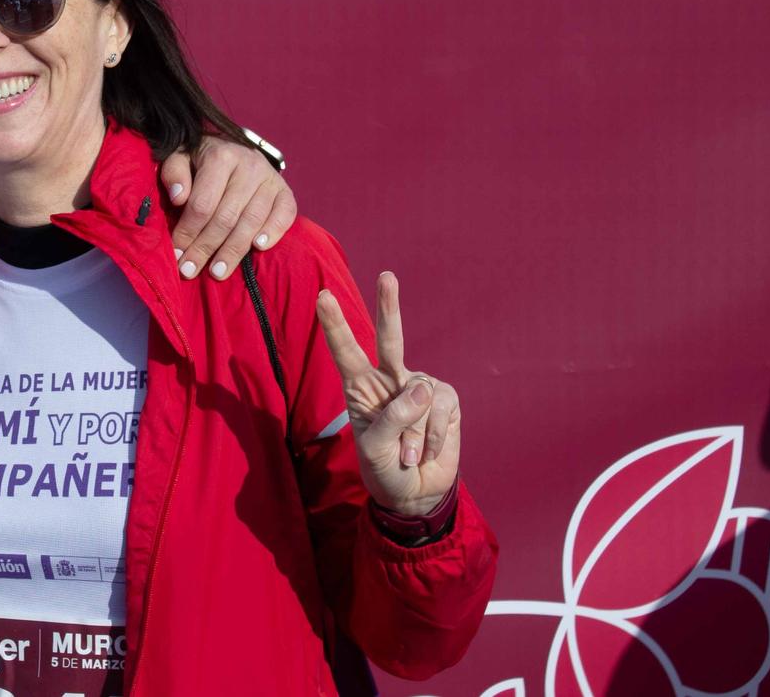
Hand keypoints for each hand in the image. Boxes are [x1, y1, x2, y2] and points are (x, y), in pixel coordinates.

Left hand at [158, 136, 295, 281]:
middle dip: (205, 248)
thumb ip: (174, 173)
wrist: (235, 148)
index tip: (176, 254)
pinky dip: (273, 231)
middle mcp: (248, 166)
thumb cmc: (201, 160)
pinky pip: (285, 214)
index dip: (188, 232)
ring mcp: (270, 179)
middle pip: (226, 217)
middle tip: (189, 270)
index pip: (202, 203)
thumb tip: (178, 197)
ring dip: (233, 251)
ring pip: (252, 221)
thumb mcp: (180, 157)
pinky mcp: (285, 191)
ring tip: (217, 272)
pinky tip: (259, 248)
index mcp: (220, 156)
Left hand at [316, 272, 460, 516]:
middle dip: (389, 306)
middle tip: (387, 275)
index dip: (335, 325)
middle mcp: (389, 380)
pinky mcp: (446, 401)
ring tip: (408, 456)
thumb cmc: (383, 467)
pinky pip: (442, 409)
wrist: (414, 494)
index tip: (322, 296)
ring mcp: (419, 387)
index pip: (346, 352)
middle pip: (389, 338)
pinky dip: (433, 435)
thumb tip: (424, 386)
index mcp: (360, 388)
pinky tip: (428, 451)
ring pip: (420, 396)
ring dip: (414, 434)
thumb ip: (394, 417)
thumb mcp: (375, 448)